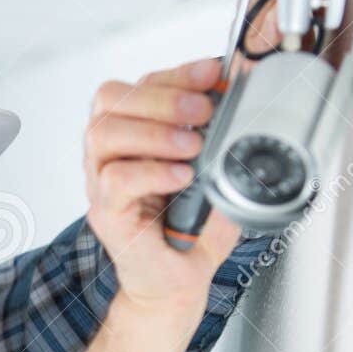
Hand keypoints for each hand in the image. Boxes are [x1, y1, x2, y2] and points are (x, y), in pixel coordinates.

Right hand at [82, 54, 240, 320]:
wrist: (180, 279)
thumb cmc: (195, 226)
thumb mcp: (219, 166)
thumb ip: (228, 126)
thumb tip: (249, 82)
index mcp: (133, 132)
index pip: (138, 84)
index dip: (176, 73)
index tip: (213, 72)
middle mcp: (111, 152)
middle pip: (111, 100)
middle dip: (163, 97)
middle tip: (203, 112)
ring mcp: (102, 182)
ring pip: (104, 134)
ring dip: (154, 132)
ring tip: (191, 147)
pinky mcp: (107, 214)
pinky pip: (115, 181)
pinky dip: (152, 172)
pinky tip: (181, 177)